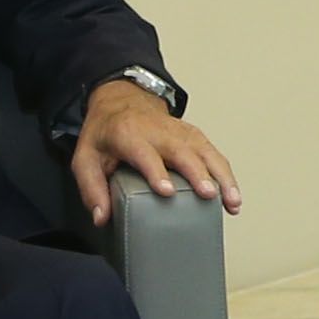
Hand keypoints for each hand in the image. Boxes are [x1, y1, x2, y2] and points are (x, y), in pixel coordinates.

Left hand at [74, 77, 241, 226]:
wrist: (122, 101)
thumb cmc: (105, 134)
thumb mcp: (86, 158)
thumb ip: (91, 188)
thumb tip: (101, 217)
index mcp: (128, 134)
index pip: (145, 153)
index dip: (156, 171)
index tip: (167, 191)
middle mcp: (159, 131)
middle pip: (183, 151)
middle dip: (198, 173)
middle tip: (209, 195)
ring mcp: (180, 132)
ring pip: (206, 151)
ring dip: (222, 176)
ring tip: (232, 202)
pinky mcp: (194, 136)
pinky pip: (214, 153)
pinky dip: (227, 174)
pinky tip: (233, 196)